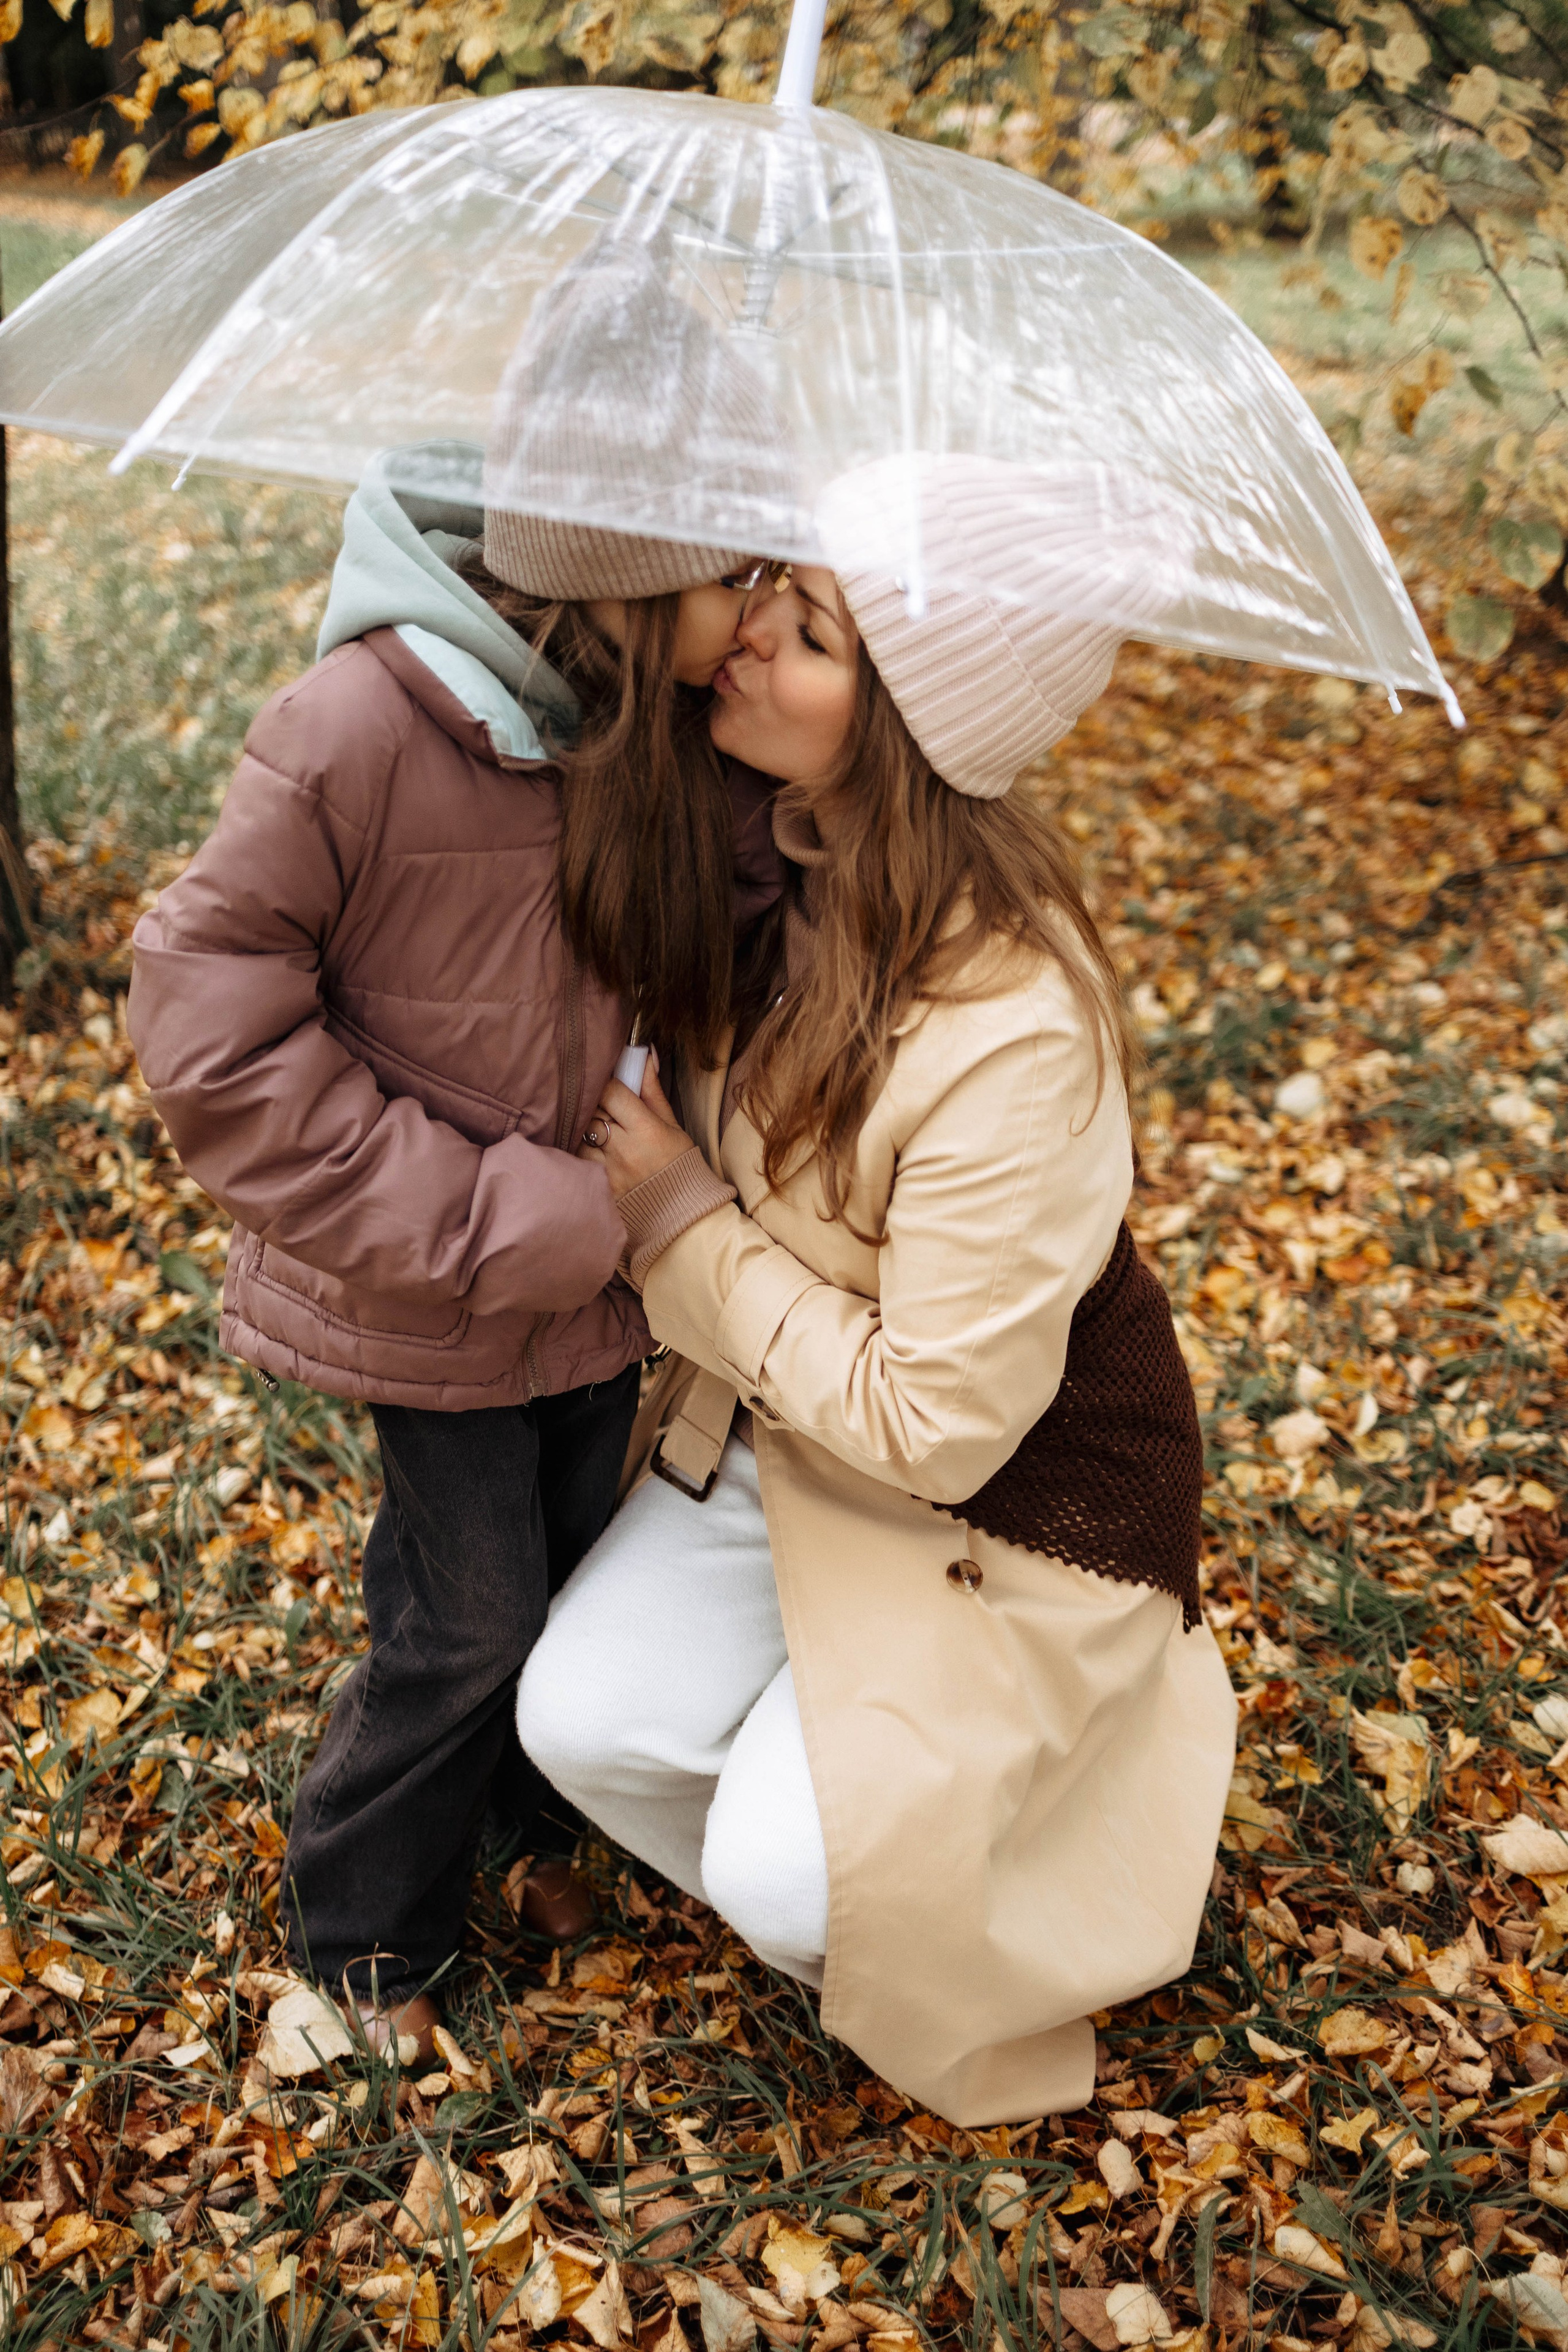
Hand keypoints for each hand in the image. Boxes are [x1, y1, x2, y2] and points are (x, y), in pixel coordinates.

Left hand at [578, 1060, 694, 1198]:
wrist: (682, 1214)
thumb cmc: (679, 1164)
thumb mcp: (672, 1125)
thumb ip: (652, 1091)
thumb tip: (643, 1055)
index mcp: (646, 1130)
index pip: (610, 1093)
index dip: (606, 1085)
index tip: (610, 1087)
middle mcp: (624, 1150)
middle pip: (592, 1112)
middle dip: (595, 1105)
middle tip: (603, 1107)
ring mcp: (608, 1171)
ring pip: (581, 1136)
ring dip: (586, 1130)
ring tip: (600, 1132)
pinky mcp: (599, 1188)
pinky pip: (578, 1161)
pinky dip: (583, 1152)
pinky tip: (594, 1152)